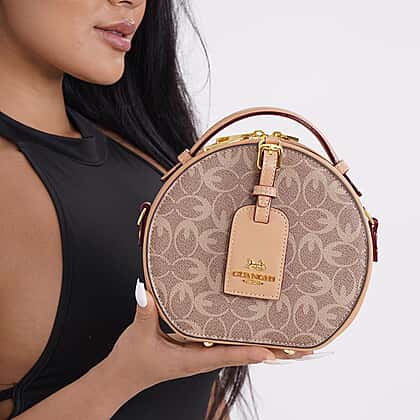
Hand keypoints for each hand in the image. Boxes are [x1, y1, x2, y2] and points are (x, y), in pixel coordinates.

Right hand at [103, 280, 276, 399]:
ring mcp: (200, 355)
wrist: (121, 378)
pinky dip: (241, 342)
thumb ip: (145, 313)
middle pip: (240, 354)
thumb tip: (147, 291)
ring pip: (235, 351)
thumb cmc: (131, 361)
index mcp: (191, 360)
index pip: (225, 355)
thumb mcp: (137, 336)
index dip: (248, 353)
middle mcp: (200, 359)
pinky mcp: (195, 350)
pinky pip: (224, 345)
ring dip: (259, 346)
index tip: (272, 351)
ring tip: (284, 339)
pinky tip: (249, 332)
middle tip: (296, 346)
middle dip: (269, 351)